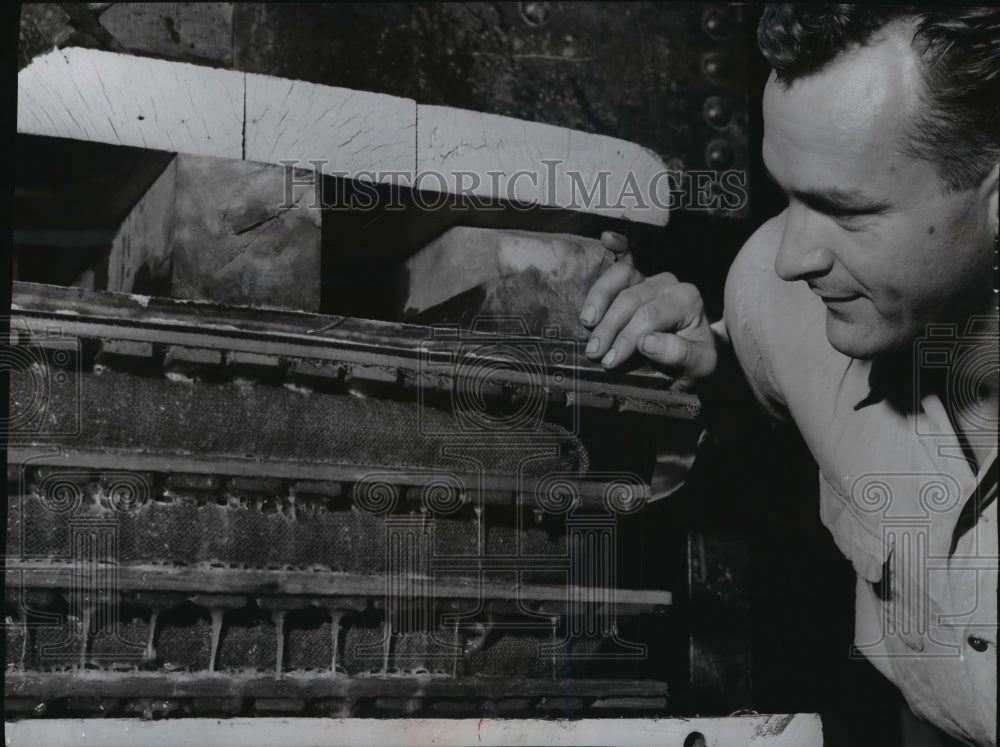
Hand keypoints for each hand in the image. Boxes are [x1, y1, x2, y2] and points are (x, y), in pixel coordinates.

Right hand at [580, 232, 716, 386]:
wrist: (690, 360)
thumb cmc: (692, 363)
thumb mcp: (698, 366)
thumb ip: (679, 354)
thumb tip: (647, 341)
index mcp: (687, 301)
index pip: (649, 316)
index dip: (625, 338)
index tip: (610, 361)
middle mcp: (669, 284)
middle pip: (631, 299)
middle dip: (609, 327)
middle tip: (593, 352)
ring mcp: (650, 278)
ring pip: (621, 276)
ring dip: (599, 299)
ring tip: (586, 323)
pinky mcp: (636, 277)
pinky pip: (625, 256)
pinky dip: (616, 245)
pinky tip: (606, 238)